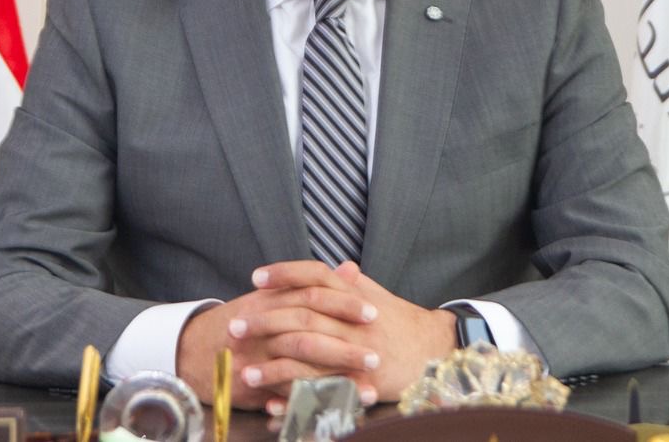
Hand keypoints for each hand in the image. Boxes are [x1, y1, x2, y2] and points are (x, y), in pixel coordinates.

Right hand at [175, 261, 378, 410]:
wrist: (197, 349)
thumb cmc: (246, 320)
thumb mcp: (276, 296)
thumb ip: (315, 283)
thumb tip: (351, 269)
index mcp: (272, 301)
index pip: (312, 297)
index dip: (343, 306)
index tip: (373, 313)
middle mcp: (263, 328)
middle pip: (308, 334)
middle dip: (345, 348)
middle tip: (376, 356)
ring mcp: (256, 358)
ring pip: (300, 368)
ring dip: (336, 381)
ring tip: (367, 389)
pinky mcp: (251, 386)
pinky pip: (284, 396)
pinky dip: (311, 402)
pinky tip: (336, 408)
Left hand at [236, 262, 457, 414]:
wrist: (435, 350)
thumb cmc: (400, 321)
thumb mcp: (377, 296)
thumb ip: (352, 283)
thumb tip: (339, 265)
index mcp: (353, 296)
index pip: (314, 276)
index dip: (284, 274)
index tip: (256, 278)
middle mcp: (353, 321)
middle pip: (302, 316)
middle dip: (264, 322)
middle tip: (233, 327)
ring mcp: (357, 353)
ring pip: (307, 357)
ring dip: (272, 367)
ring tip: (244, 372)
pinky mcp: (360, 382)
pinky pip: (322, 392)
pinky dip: (296, 398)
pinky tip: (272, 403)